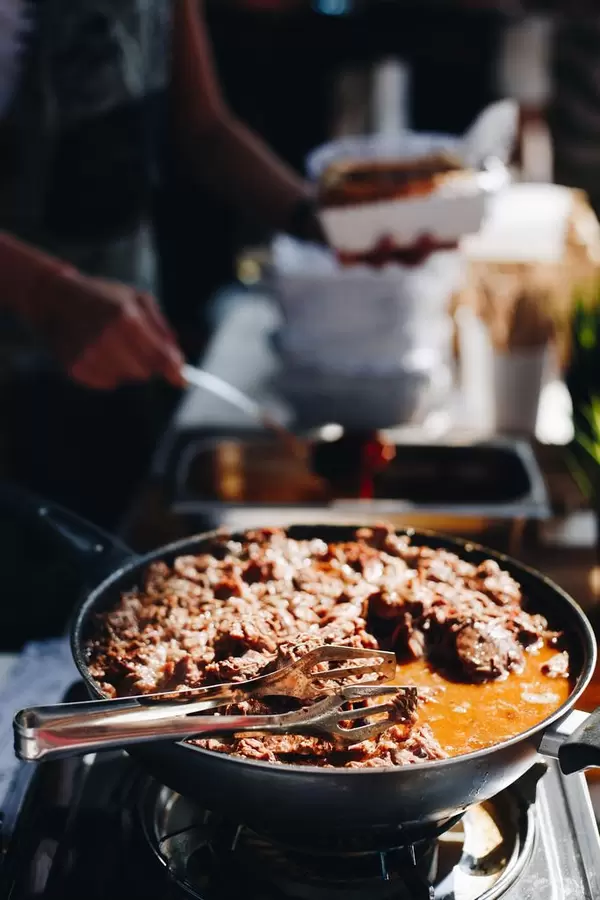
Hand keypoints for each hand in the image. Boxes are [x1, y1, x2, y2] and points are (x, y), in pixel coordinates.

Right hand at [27, 271, 184, 389]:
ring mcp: (90, 355)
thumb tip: (179, 365)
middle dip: (145, 362)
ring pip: (126, 378)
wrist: (56, 299)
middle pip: (144, 372)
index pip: (159, 357)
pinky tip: (97, 352)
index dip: (173, 368)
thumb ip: (162, 330)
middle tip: (133, 344)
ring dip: (125, 366)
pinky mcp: (77, 368)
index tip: (182, 379)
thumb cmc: (103, 297)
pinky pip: (107, 383)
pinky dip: (108, 371)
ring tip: (112, 345)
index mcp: (126, 318)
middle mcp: (107, 339)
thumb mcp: (137, 299)